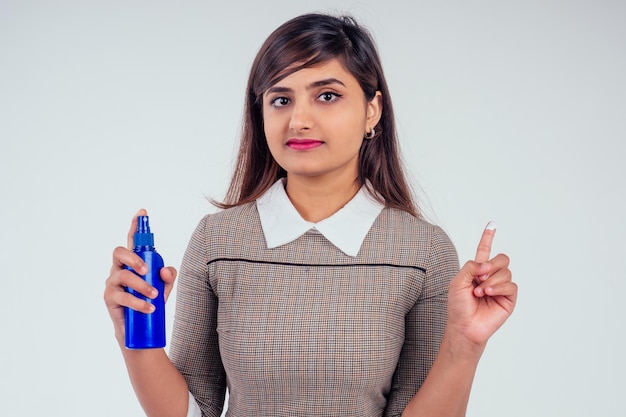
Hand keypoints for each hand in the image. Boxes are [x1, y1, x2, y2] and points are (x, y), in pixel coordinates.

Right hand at [103, 209, 176, 343]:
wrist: (137, 330)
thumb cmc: (150, 302)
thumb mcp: (164, 288)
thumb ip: (168, 276)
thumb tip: (165, 270)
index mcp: (132, 263)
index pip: (132, 241)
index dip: (135, 226)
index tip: (142, 212)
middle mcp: (119, 269)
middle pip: (119, 252)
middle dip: (133, 258)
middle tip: (147, 270)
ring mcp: (112, 283)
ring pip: (123, 276)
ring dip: (141, 286)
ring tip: (154, 296)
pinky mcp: (109, 298)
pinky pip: (122, 296)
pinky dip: (138, 302)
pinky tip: (148, 308)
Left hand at [446, 222, 517, 348]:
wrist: (464, 326)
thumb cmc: (458, 306)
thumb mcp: (457, 281)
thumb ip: (470, 267)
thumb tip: (486, 264)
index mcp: (477, 270)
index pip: (484, 250)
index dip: (488, 237)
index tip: (492, 224)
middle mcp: (491, 276)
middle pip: (502, 258)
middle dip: (492, 264)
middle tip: (481, 275)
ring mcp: (501, 287)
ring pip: (506, 271)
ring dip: (491, 279)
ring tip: (480, 291)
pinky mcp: (509, 298)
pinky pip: (511, 285)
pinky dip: (499, 287)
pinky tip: (488, 293)